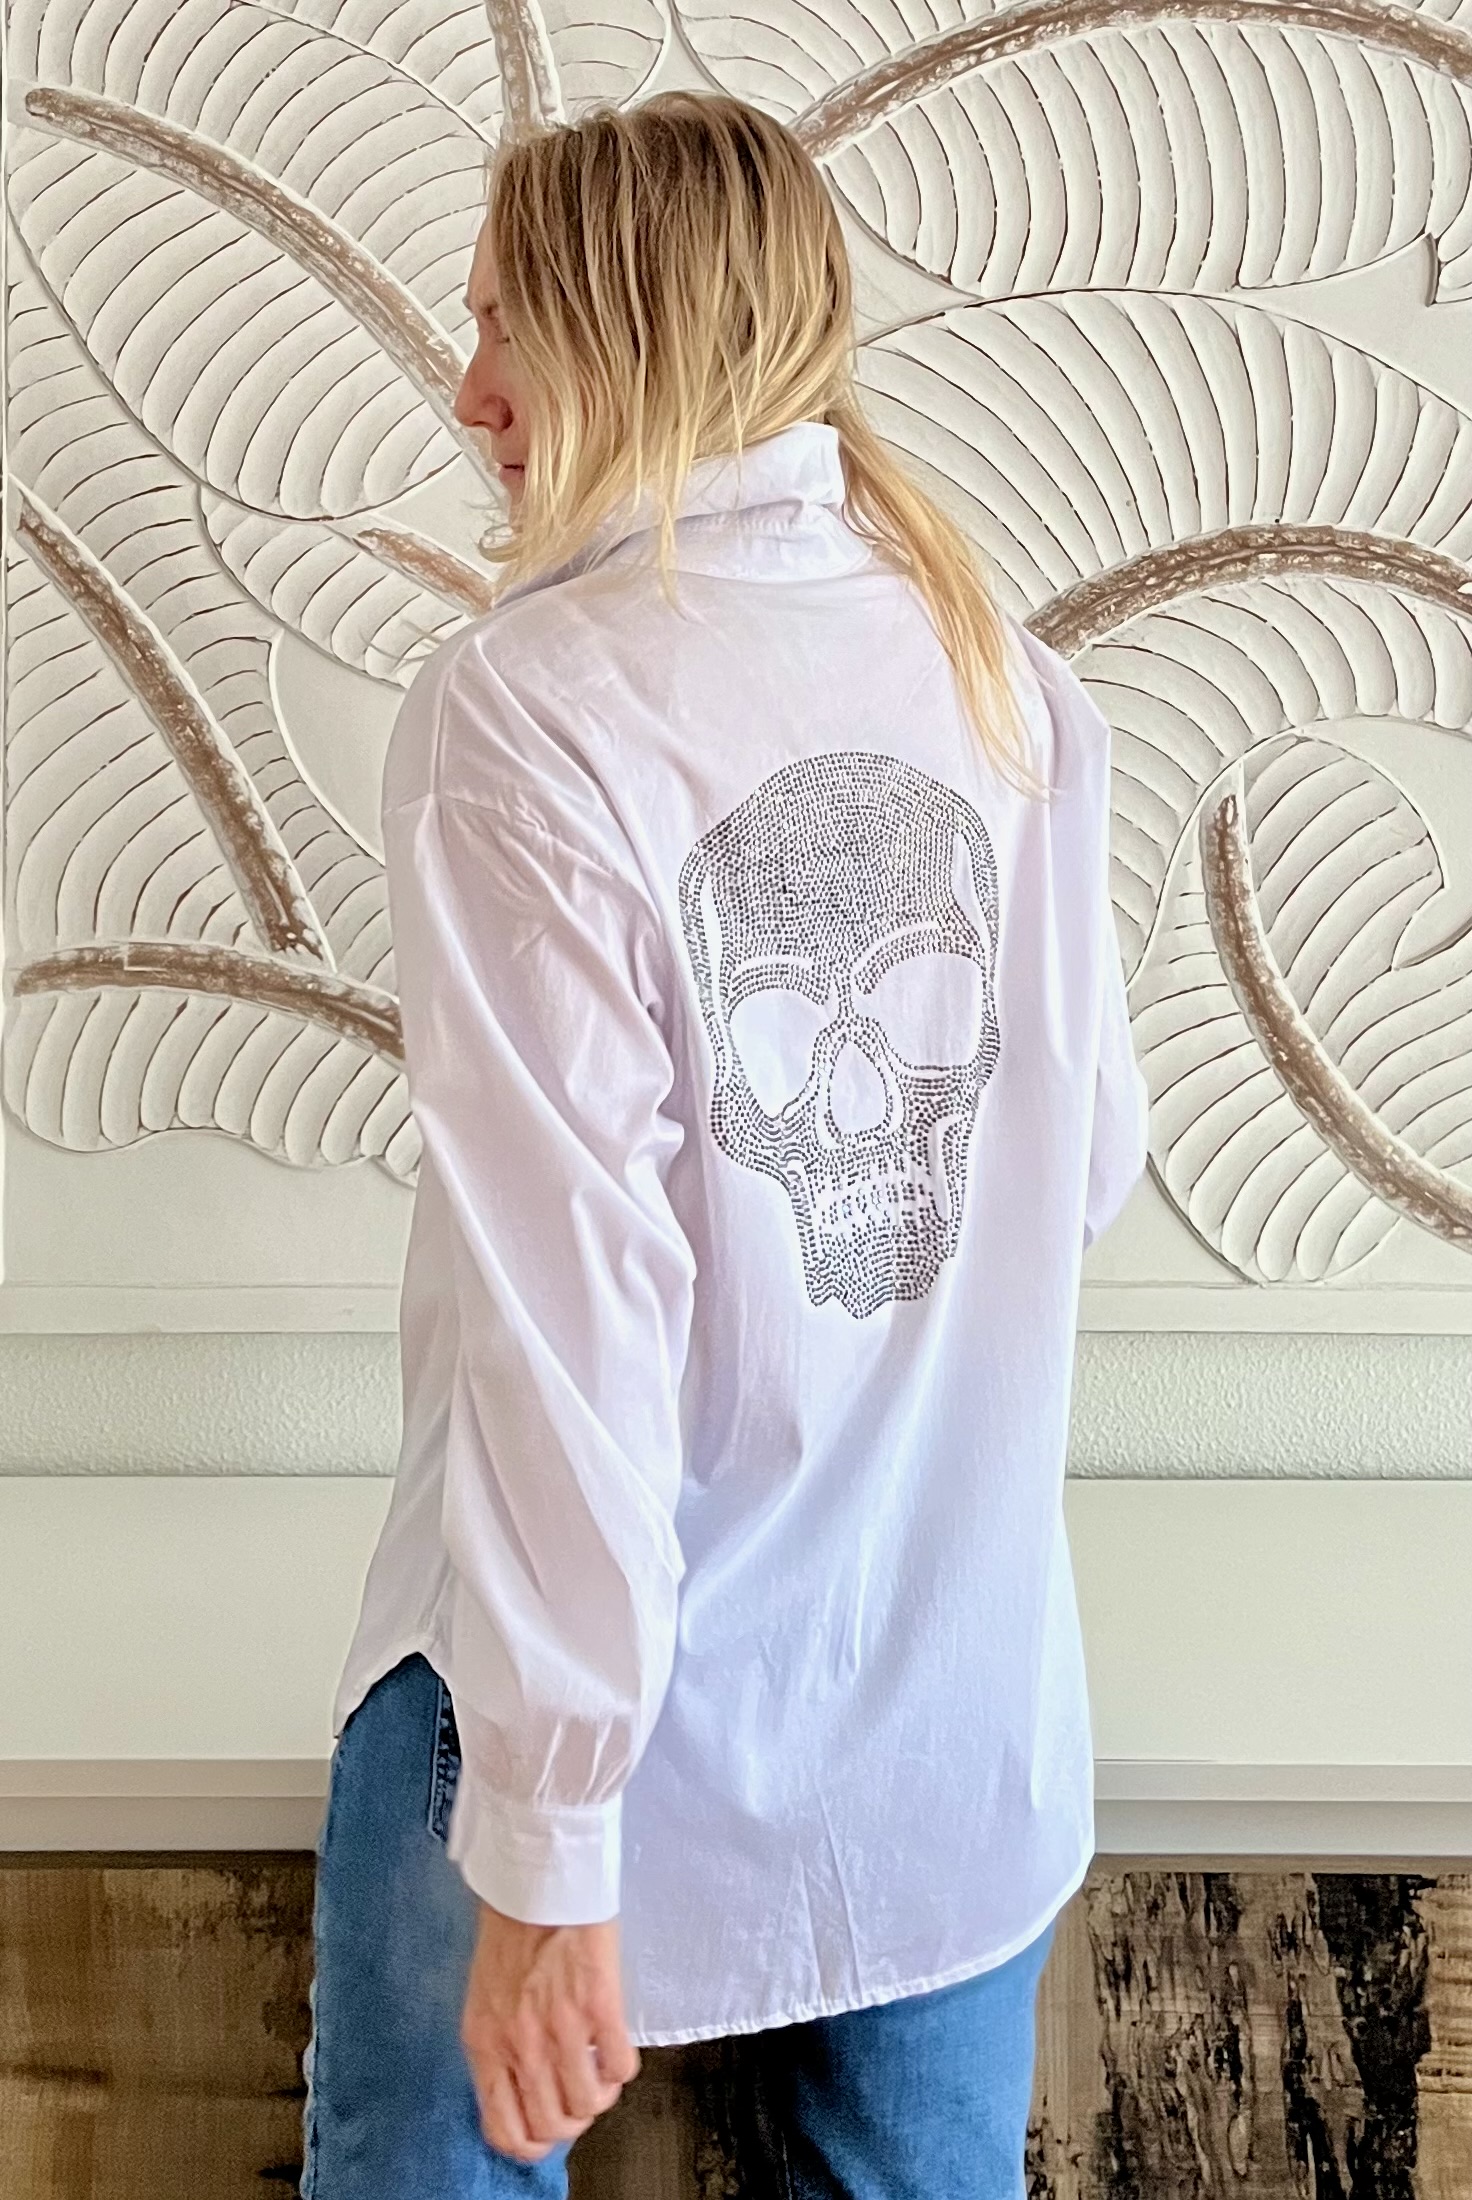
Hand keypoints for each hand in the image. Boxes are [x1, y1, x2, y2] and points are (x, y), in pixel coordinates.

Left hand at [460, 1901, 639, 2162]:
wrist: (539, 1879)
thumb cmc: (511, 1928)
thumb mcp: (486, 1997)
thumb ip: (500, 2046)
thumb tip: (524, 2086)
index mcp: (485, 2044)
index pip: (505, 2132)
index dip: (532, 2142)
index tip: (546, 2127)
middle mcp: (520, 2046)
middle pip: (552, 2127)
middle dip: (570, 2119)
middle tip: (577, 2091)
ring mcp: (561, 2029)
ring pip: (589, 2105)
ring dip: (599, 2092)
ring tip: (599, 2066)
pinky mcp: (599, 2006)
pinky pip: (620, 2068)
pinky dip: (622, 2066)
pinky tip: (614, 2042)